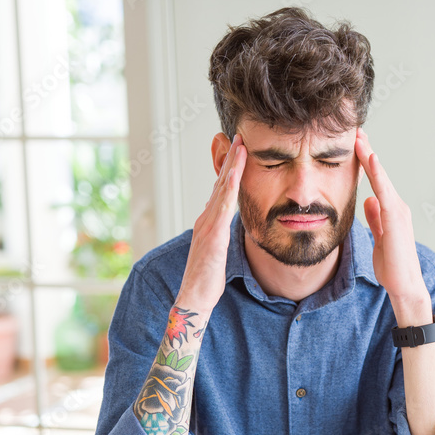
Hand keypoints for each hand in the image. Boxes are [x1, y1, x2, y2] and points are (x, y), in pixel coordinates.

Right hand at [176, 133, 246, 313]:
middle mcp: (206, 219)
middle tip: (238, 137)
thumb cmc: (208, 279)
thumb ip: (221, 234)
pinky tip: (235, 175)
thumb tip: (226, 224)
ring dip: (230, 166)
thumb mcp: (218, 251)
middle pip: (219, 183)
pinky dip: (228, 188)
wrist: (195, 298)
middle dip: (229, 159)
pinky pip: (222, 207)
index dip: (229, 169)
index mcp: (209, 222)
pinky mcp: (212, 235)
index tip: (238, 150)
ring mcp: (207, 225)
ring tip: (239, 146)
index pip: (220, 190)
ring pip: (220, 189)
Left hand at [354, 128, 430, 319]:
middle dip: (367, 152)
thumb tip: (368, 200)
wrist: (404, 285)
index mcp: (391, 211)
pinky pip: (384, 190)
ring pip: (381, 178)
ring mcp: (398, 211)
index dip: (366, 162)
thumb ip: (375, 218)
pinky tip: (370, 158)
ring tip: (359, 137)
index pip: (376, 182)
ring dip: (370, 156)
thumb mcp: (379, 237)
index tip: (355, 144)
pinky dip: (377, 174)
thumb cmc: (392, 266)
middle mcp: (396, 207)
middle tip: (355, 130)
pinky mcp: (395, 217)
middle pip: (379, 174)